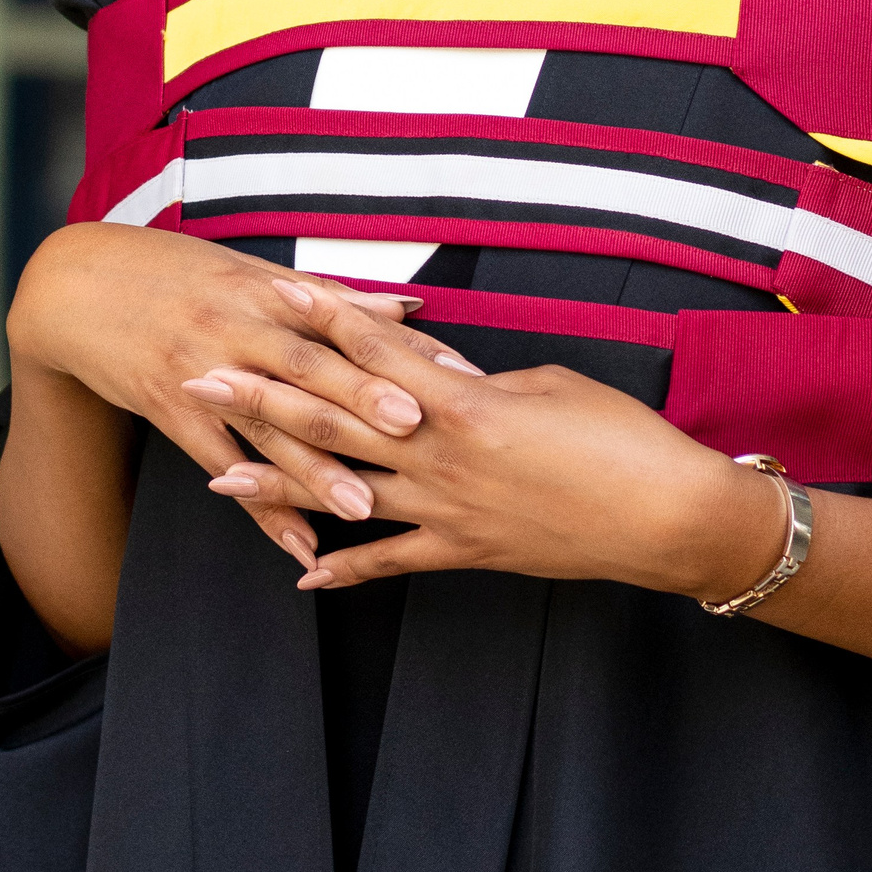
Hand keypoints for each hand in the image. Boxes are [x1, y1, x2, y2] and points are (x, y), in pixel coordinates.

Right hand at [6, 224, 471, 570]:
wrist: (79, 285)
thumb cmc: (178, 274)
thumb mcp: (251, 273)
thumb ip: (333, 300)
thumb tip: (409, 310)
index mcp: (267, 289)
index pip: (346, 319)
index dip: (402, 346)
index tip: (457, 370)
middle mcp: (238, 326)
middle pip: (307, 365)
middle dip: (362, 397)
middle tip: (417, 427)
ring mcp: (202, 371)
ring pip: (265, 424)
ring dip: (313, 468)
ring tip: (363, 507)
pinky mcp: (170, 410)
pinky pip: (221, 464)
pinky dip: (259, 506)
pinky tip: (296, 544)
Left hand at [192, 277, 786, 597]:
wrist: (669, 518)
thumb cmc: (621, 436)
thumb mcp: (547, 384)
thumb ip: (476, 379)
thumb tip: (431, 367)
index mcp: (464, 401)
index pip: (377, 353)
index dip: (322, 321)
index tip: (270, 297)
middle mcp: (441, 456)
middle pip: (339, 420)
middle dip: (267, 398)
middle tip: (203, 380)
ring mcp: (449, 510)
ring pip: (347, 493)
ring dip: (280, 484)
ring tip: (218, 477)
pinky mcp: (467, 553)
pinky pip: (394, 562)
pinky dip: (347, 569)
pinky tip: (302, 574)